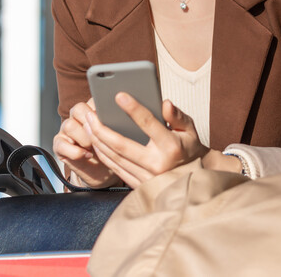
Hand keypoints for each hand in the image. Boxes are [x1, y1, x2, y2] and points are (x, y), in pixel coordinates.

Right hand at [53, 98, 120, 188]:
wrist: (104, 172)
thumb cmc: (114, 150)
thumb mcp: (120, 134)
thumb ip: (118, 121)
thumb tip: (125, 112)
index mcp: (92, 109)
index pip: (93, 99)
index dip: (101, 110)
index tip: (111, 121)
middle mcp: (77, 117)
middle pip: (78, 109)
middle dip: (91, 124)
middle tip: (102, 136)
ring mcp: (66, 130)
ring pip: (69, 125)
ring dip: (83, 138)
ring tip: (93, 147)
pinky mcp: (59, 145)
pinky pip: (61, 144)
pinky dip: (75, 151)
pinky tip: (86, 155)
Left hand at [84, 94, 208, 187]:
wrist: (193, 181)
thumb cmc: (190, 150)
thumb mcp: (190, 131)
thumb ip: (177, 116)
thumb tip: (165, 103)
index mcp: (171, 147)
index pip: (148, 123)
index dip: (133, 108)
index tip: (119, 95)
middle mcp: (157, 164)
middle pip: (121, 145)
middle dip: (101, 128)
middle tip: (89, 114)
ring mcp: (146, 177)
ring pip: (114, 158)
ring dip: (97, 141)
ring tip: (87, 125)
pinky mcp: (138, 185)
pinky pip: (115, 169)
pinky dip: (103, 155)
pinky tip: (95, 142)